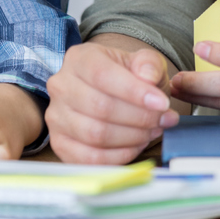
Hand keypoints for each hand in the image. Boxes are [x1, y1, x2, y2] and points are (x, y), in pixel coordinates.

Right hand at [45, 39, 180, 164]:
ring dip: (132, 137)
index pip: (102, 75)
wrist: (112, 95)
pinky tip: (136, 145)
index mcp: (79, 59)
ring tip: (152, 131)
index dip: (134, 91)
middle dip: (139, 117)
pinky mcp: (60, 144)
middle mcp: (61, 86)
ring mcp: (56, 117)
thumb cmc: (128, 78)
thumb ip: (149, 64)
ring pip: (95, 134)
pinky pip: (90, 159)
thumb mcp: (143, 63)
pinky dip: (119, 155)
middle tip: (163, 120)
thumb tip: (148, 77)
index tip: (162, 103)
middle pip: (100, 107)